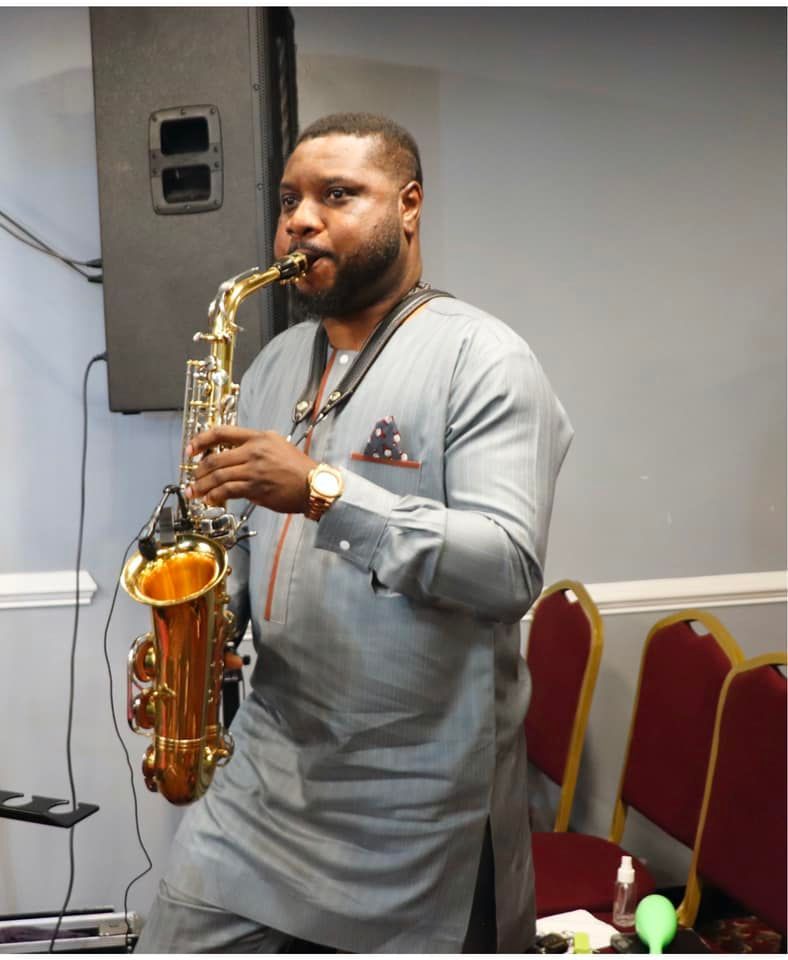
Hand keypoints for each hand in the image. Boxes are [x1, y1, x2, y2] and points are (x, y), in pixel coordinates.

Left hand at [185, 426, 317, 514]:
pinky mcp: (256, 487)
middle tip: (192, 478)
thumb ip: (254, 449)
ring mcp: (254, 469)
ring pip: (218, 476)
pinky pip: (228, 490)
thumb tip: (231, 460)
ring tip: (195, 492)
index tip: (190, 449)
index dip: (201, 440)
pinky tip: (210, 500)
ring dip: (202, 486)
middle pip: (215, 458)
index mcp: (258, 437)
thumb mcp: (277, 446)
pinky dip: (215, 496)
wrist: (313, 485)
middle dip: (198, 471)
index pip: (222, 432)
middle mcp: (254, 450)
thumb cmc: (298, 468)